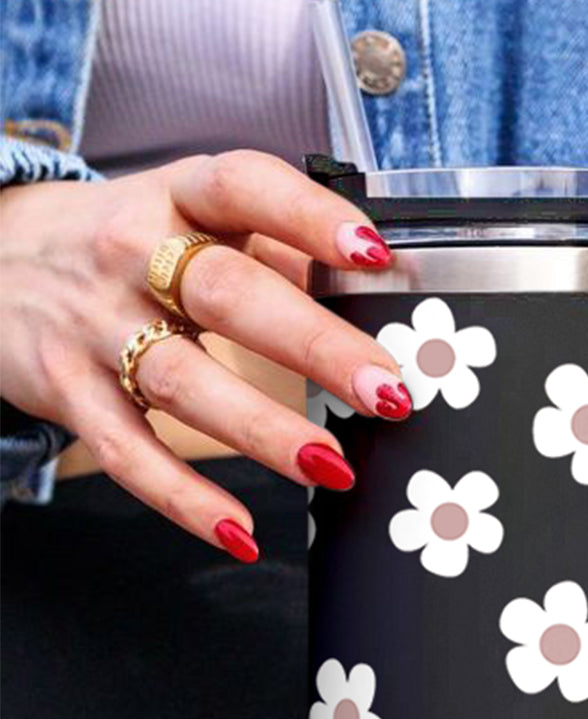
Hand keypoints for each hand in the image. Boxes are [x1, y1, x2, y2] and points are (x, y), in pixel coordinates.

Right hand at [0, 150, 410, 559]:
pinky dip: (184, 499)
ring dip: (263, 429)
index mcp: (176, 195)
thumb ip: (271, 246)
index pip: (245, 187)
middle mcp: (131, 254)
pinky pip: (129, 452)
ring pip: (183, 381)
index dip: (310, 217)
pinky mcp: (69, 390)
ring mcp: (95, 326)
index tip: (374, 254)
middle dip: (314, 346)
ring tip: (331, 466)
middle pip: (229, 296)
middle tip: (386, 390)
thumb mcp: (185, 215)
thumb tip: (369, 287)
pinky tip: (240, 532)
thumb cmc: (123, 245)